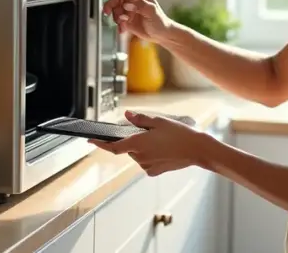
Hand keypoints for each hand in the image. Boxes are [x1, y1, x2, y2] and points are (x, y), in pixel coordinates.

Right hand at [89, 0, 174, 42]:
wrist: (161, 34)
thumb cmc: (160, 22)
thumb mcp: (152, 12)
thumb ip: (140, 6)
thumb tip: (128, 4)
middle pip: (113, 1)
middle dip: (111, 9)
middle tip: (115, 17)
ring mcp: (128, 8)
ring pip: (113, 11)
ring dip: (116, 19)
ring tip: (125, 24)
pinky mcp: (127, 17)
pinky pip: (116, 20)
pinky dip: (118, 25)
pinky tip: (124, 29)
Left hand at [90, 111, 208, 176]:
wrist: (197, 149)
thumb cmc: (179, 134)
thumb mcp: (159, 121)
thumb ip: (140, 119)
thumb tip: (127, 115)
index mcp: (138, 144)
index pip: (113, 147)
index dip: (100, 144)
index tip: (91, 141)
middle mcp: (140, 157)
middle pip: (128, 148)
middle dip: (133, 140)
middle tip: (149, 131)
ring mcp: (147, 166)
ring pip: (138, 155)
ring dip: (143, 148)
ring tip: (161, 140)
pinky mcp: (155, 171)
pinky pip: (147, 163)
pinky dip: (150, 156)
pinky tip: (163, 150)